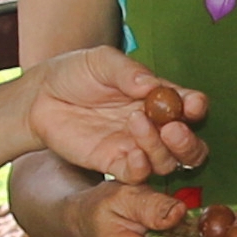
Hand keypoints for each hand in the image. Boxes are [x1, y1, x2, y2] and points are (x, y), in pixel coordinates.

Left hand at [17, 48, 205, 187]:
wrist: (41, 96)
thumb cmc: (75, 73)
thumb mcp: (102, 61)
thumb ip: (128, 72)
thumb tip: (151, 85)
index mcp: (158, 97)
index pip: (190, 106)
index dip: (196, 107)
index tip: (192, 104)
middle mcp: (154, 126)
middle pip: (189, 146)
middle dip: (188, 141)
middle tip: (173, 128)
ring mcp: (135, 147)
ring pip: (167, 162)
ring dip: (159, 148)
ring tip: (136, 122)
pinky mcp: (113, 164)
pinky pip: (137, 175)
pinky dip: (141, 168)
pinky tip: (131, 152)